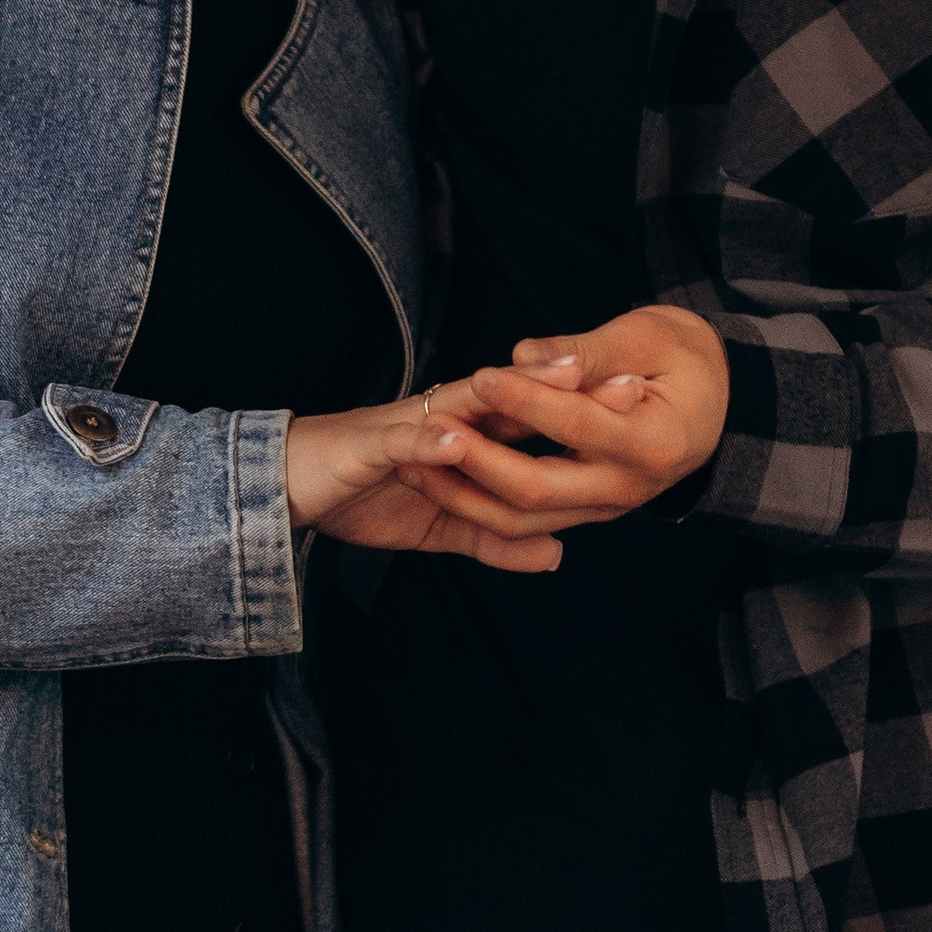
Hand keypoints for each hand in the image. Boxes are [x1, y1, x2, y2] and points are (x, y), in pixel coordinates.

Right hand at [284, 378, 630, 573]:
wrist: (288, 485)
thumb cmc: (363, 496)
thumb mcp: (441, 526)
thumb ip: (495, 536)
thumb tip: (555, 555)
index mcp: (465, 438)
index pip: (534, 420)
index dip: (583, 416)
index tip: (643, 410)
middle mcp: (445, 421)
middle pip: (516, 397)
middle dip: (570, 387)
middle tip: (630, 376)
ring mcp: (412, 428)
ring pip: (469, 403)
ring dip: (516, 392)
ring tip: (565, 376)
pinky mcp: (373, 445)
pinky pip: (406, 441)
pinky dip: (430, 442)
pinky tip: (458, 442)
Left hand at [414, 305, 730, 535]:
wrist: (723, 402)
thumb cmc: (686, 355)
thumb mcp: (648, 335)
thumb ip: (586, 350)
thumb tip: (521, 354)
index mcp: (654, 442)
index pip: (576, 426)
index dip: (525, 402)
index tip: (480, 376)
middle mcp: (629, 488)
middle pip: (539, 490)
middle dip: (478, 462)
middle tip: (430, 430)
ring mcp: (606, 506)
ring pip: (523, 521)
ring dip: (464, 495)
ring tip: (415, 460)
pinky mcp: (586, 508)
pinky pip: (526, 522)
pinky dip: (479, 504)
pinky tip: (440, 476)